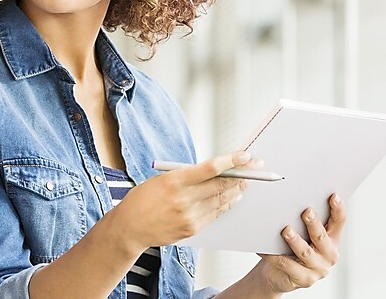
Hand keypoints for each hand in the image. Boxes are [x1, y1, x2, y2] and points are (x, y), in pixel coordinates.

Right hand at [110, 152, 251, 254]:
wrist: (129, 228)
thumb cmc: (142, 200)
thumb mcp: (160, 179)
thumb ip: (185, 176)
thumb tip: (213, 171)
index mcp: (173, 181)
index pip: (210, 169)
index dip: (231, 161)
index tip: (245, 155)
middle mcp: (184, 199)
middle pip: (221, 185)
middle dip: (242, 174)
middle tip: (255, 166)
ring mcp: (189, 216)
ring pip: (222, 200)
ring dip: (237, 189)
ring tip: (248, 180)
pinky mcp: (192, 229)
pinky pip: (215, 214)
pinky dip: (227, 204)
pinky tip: (234, 197)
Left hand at [248, 194, 345, 294]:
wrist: (277, 274)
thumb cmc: (288, 247)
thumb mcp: (301, 233)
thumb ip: (302, 220)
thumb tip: (292, 197)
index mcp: (331, 240)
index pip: (338, 222)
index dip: (338, 209)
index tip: (333, 196)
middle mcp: (328, 255)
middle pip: (321, 237)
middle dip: (314, 224)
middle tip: (306, 211)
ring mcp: (318, 269)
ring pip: (305, 252)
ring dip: (295, 240)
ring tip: (286, 230)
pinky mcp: (304, 280)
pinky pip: (286, 265)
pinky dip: (274, 255)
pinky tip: (264, 248)